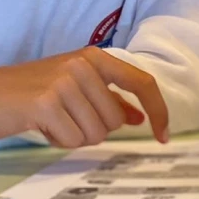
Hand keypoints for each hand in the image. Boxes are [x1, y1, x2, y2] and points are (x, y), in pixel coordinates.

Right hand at [0, 48, 168, 147]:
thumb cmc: (33, 93)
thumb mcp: (76, 88)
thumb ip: (110, 100)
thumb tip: (140, 117)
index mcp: (96, 57)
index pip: (142, 82)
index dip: (159, 110)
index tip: (164, 136)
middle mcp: (83, 64)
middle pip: (116, 120)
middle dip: (94, 128)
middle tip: (67, 118)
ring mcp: (64, 82)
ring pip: (96, 133)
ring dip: (75, 136)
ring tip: (53, 120)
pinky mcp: (45, 104)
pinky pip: (73, 140)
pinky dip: (59, 141)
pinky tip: (43, 127)